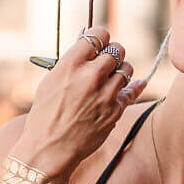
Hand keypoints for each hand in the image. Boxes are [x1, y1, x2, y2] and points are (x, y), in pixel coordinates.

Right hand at [15, 27, 139, 177]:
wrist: (49, 149)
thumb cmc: (45, 114)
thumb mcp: (50, 81)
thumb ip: (70, 60)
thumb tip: (85, 38)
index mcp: (71, 64)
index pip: (99, 34)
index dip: (101, 37)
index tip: (99, 43)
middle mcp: (90, 76)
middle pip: (117, 49)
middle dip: (112, 53)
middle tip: (106, 61)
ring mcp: (105, 93)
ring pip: (127, 68)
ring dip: (120, 70)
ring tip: (110, 78)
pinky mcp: (115, 110)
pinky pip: (133, 90)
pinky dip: (134, 86)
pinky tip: (137, 83)